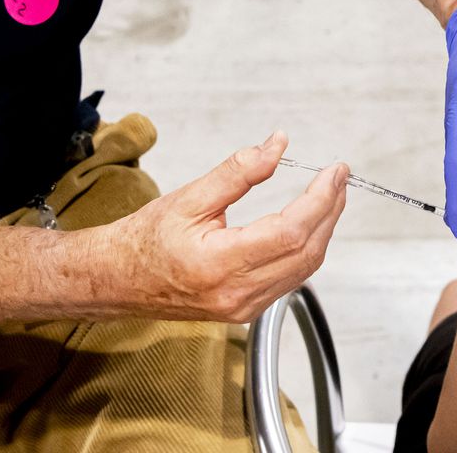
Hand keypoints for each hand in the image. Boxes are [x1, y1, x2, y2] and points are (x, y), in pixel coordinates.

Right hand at [87, 131, 347, 322]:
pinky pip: (290, 280)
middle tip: (338, 177)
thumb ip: (238, 172)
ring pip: (303, 269)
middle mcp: (235, 293)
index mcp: (218, 264)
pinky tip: (309, 225)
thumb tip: (276, 146)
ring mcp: (242, 307)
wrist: (119, 280)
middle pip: (306, 252)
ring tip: (330, 195)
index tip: (333, 172)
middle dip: (330, 211)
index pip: (290, 232)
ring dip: (323, 230)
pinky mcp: (245, 310)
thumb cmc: (145, 241)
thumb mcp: (189, 197)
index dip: (319, 200)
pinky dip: (306, 249)